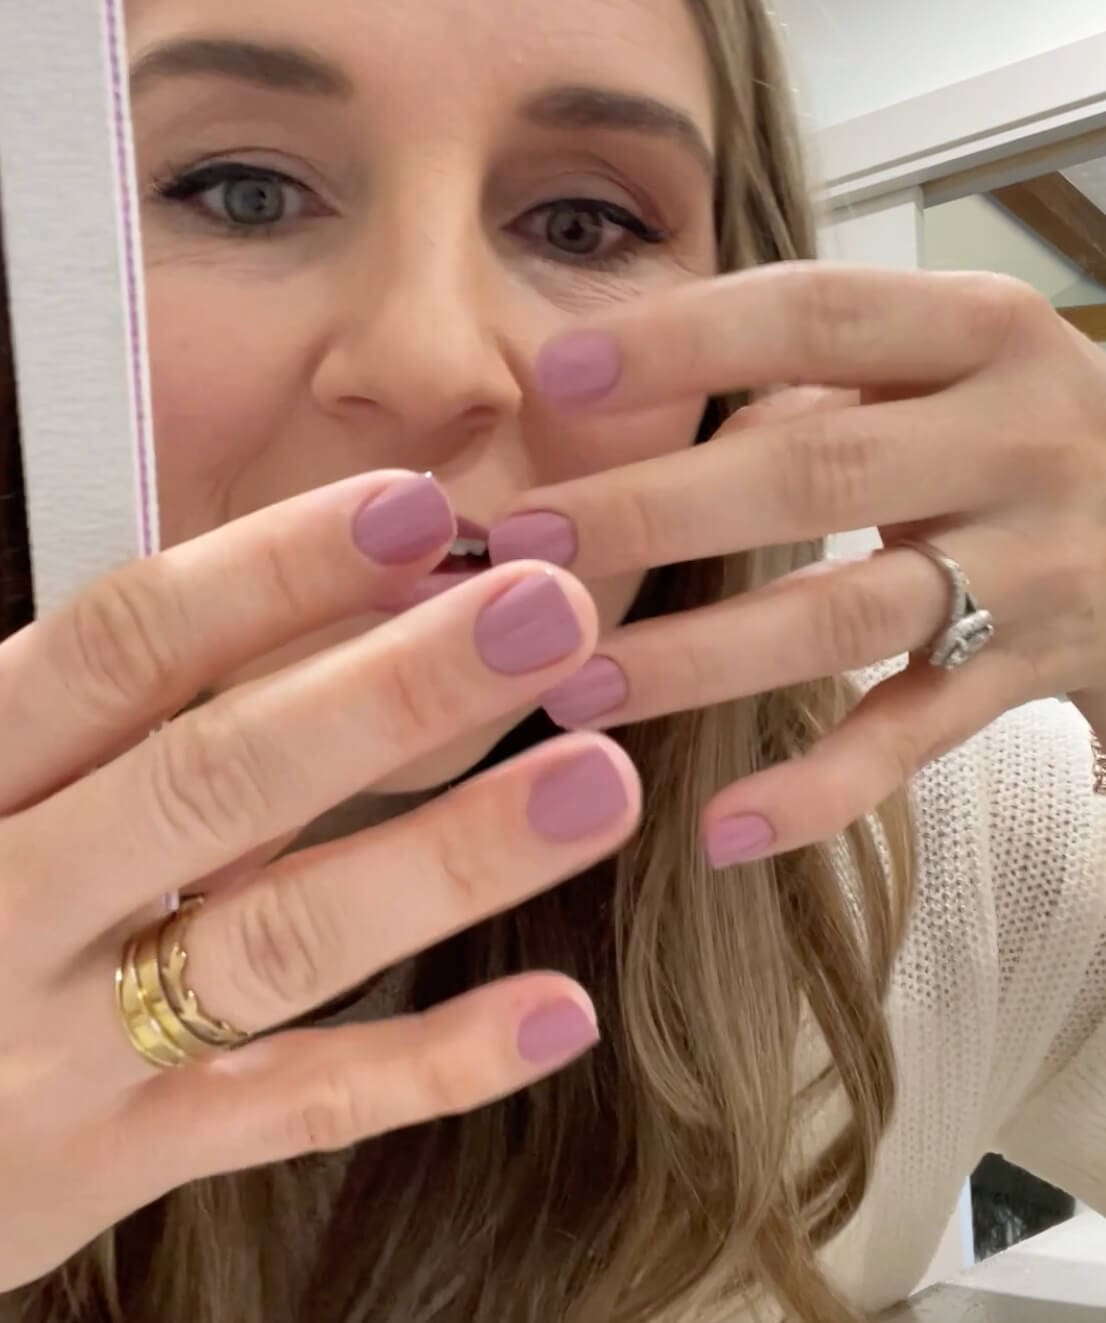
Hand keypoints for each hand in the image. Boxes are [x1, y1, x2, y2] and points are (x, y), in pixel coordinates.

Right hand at [0, 471, 638, 1290]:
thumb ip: (100, 715)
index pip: (125, 647)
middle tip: (549, 613)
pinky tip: (558, 1011)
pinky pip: (289, 1107)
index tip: (417, 510)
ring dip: (449, 859)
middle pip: (216, 780)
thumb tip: (298, 585)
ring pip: (275, 943)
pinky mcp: (106, 1160)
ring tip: (596, 784)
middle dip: (395, 692)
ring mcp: (54, 1047)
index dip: (275, 570)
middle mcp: (3, 902)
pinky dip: (428, 1063)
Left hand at [487, 262, 1105, 863]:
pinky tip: (719, 828)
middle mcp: (1018, 437)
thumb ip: (813, 374)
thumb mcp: (947, 360)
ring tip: (577, 685)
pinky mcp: (1034, 672)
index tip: (554, 371)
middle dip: (655, 510)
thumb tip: (648, 423)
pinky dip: (820, 790)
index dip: (682, 340)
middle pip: (814, 470)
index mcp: (983, 329)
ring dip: (701, 658)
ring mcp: (1035, 564)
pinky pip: (916, 738)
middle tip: (526, 545)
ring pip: (847, 615)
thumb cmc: (1017, 421)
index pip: (816, 312)